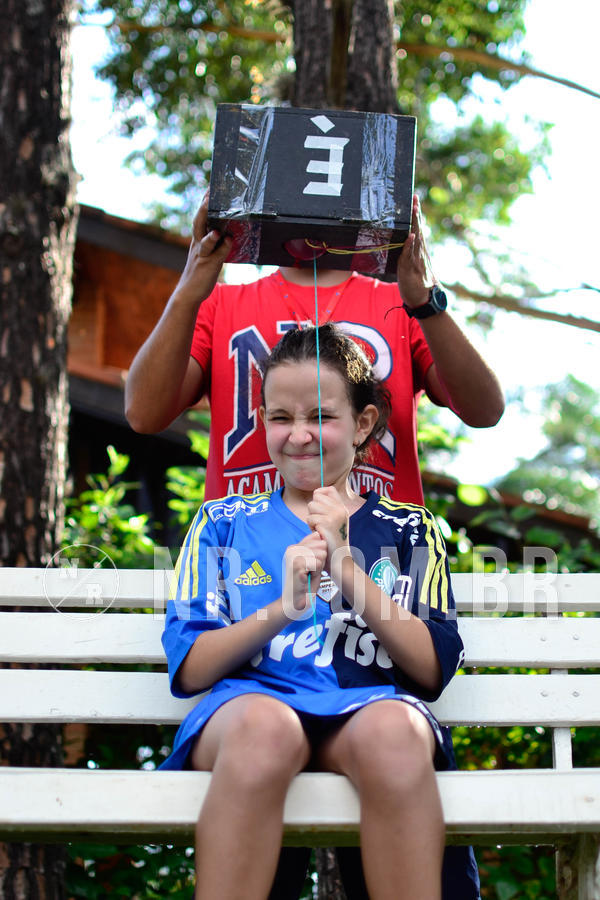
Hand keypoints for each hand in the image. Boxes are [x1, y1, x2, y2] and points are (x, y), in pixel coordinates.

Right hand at [175, 192, 231, 304]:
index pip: (200, 218)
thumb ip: (216, 242)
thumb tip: (228, 231)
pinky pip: (217, 254)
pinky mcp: (208, 265)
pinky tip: (229, 239)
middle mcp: (198, 245)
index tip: (210, 188)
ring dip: (210, 227)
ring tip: (215, 218)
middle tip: (209, 194)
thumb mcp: (207, 254)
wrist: (188, 293)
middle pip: (198, 223)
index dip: (204, 203)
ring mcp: (202, 255)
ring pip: (205, 238)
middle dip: (204, 208)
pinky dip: (223, 246)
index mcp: (197, 240)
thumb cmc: (200, 273)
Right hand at [282, 531, 326, 616]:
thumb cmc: (305, 584)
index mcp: (293, 547)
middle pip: (321, 545)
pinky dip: (316, 573)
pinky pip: (318, 564)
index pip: (316, 538)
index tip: (312, 565)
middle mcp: (291, 549)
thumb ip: (314, 548)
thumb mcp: (311, 562)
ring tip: (309, 575)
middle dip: (320, 560)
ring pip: (321, 554)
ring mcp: (293, 556)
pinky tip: (307, 578)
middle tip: (310, 571)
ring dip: (319, 567)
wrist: (295, 602)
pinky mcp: (296, 565)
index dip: (320, 553)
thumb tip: (319, 534)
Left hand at [306, 486, 349, 566]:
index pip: (328, 490)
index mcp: (342, 508)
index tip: (320, 508)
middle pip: (316, 497)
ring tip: (319, 529)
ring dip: (311, 519)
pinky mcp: (327, 523)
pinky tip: (319, 534)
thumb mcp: (334, 521)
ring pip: (311, 506)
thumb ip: (328, 508)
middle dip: (313, 510)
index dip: (320, 495)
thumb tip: (316, 494)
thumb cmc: (332, 542)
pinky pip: (310, 518)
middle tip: (320, 524)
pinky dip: (311, 527)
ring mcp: (335, 515)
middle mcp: (340, 509)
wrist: (338, 559)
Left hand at [396, 194, 436, 308]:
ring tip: (414, 210)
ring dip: (415, 223)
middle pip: (418, 229)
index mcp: (420, 250)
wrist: (424, 299)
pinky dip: (411, 245)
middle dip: (416, 213)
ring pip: (416, 238)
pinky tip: (411, 235)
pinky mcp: (411, 269)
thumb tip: (404, 242)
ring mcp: (417, 260)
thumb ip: (409, 253)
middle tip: (415, 198)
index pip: (418, 228)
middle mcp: (420, 252)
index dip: (417, 214)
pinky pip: (410, 255)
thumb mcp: (413, 265)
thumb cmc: (416, 283)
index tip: (415, 200)